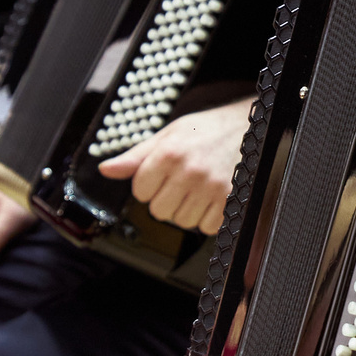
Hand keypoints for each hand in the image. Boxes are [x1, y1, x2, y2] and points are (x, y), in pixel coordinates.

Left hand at [97, 99, 252, 233]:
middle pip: (159, 211)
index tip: (162, 175)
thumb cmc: (207, 130)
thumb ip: (136, 156)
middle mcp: (190, 172)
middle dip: (167, 199)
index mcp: (169, 154)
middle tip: (181, 182)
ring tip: (198, 188)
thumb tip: (107, 169)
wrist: (249, 127)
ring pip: (182, 222)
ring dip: (187, 210)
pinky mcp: (230, 201)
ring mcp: (211, 189)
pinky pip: (207, 227)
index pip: (140, 192)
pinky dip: (208, 218)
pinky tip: (212, 197)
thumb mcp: (168, 135)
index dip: (149, 185)